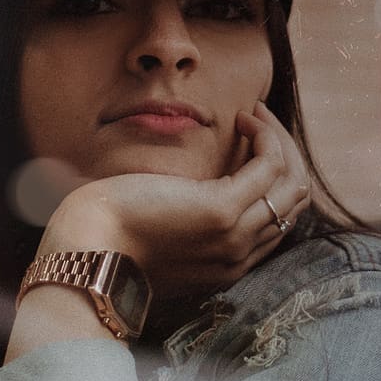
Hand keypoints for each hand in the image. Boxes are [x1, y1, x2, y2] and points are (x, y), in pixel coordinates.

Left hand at [35, 102, 310, 297]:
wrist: (87, 249)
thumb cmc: (111, 233)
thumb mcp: (162, 231)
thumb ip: (189, 218)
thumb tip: (195, 183)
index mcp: (228, 265)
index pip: (279, 218)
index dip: (275, 176)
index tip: (252, 142)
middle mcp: (240, 256)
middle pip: (293, 200)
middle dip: (284, 153)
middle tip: (258, 121)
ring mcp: (235, 235)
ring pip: (292, 182)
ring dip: (278, 139)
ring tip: (253, 114)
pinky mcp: (223, 210)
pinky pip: (271, 166)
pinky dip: (266, 136)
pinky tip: (244, 118)